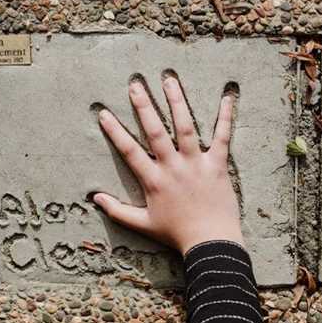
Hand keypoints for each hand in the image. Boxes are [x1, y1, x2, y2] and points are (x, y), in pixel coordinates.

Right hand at [94, 75, 242, 254]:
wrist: (210, 242)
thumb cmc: (175, 234)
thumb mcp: (142, 224)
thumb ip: (117, 211)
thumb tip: (95, 198)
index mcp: (153, 180)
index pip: (129, 151)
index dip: (115, 132)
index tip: (104, 113)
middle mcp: (173, 167)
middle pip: (155, 131)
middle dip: (144, 106)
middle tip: (135, 84)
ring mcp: (196, 164)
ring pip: (184, 127)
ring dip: (177, 102)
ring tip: (169, 80)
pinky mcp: (217, 165)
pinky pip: (222, 137)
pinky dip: (225, 117)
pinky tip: (227, 97)